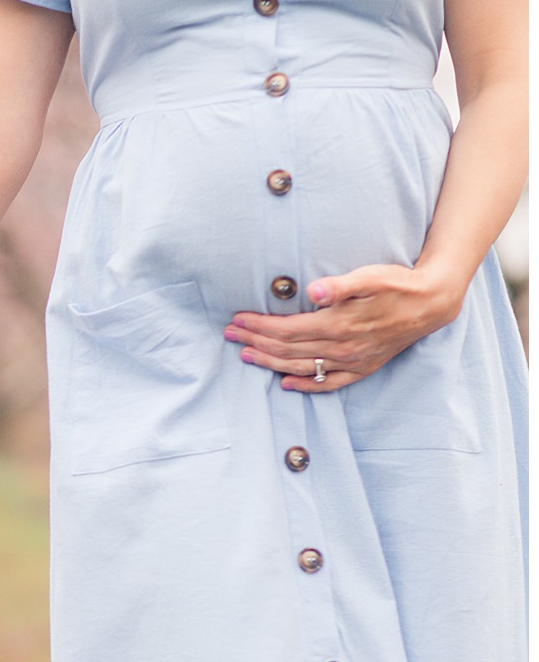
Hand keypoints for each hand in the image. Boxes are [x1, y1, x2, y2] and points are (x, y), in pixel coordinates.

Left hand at [224, 262, 466, 392]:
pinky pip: (329, 384)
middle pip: (288, 349)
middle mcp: (343, 348)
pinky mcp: (362, 368)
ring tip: (245, 356)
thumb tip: (314, 291)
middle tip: (229, 336)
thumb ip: (341, 285)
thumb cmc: (398, 284)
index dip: (259, 326)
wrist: (432, 303)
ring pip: (302, 367)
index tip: (237, 320)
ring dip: (269, 363)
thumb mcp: (371, 276)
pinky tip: (286, 384)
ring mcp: (352, 361)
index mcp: (339, 324)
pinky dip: (305, 385)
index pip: (287, 330)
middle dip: (255, 343)